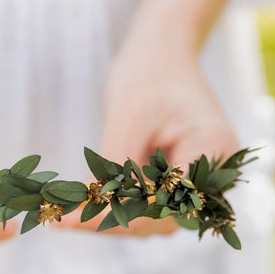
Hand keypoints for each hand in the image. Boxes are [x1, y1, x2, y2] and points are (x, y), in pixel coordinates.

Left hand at [59, 0, 239, 236]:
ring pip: (153, 220)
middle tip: (59, 220)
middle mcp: (215, 174)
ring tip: (64, 213)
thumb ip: (116, 165)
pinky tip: (81, 204)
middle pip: (160, 218)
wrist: (162, 51)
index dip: (116, 216)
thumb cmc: (149, 72)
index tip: (70, 222)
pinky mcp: (179, 183)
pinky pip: (148, 206)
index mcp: (212, 151)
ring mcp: (199, 181)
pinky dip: (117, 206)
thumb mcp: (128, 115)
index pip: (162, 201)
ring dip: (112, 218)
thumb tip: (93, 210)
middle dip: (110, 220)